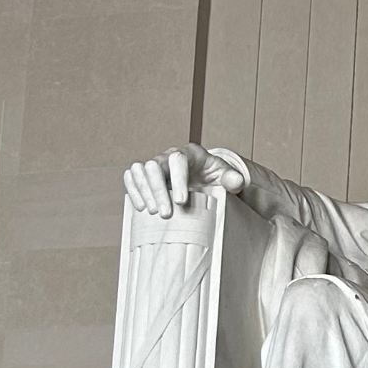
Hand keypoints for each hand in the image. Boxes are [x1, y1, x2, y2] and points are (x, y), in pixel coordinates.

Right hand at [122, 145, 247, 216]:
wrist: (203, 177)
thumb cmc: (214, 176)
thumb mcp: (226, 176)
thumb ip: (233, 178)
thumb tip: (236, 182)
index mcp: (189, 154)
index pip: (178, 160)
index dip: (178, 180)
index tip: (181, 202)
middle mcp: (168, 156)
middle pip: (154, 165)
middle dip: (158, 190)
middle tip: (166, 214)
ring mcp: (154, 164)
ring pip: (139, 170)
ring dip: (143, 191)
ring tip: (152, 212)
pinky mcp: (145, 174)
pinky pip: (131, 176)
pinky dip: (133, 190)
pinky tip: (141, 208)